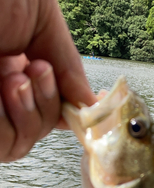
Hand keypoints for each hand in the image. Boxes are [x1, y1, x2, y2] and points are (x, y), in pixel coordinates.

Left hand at [0, 0, 96, 161]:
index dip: (62, 112)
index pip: (47, 111)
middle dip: (45, 108)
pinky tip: (0, 85)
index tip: (80, 104)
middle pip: (33, 133)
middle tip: (36, 68)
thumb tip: (90, 104)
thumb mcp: (42, 21)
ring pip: (14, 145)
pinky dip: (4, 123)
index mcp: (15, 68)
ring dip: (27, 116)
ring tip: (13, 73)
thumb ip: (68, 65)